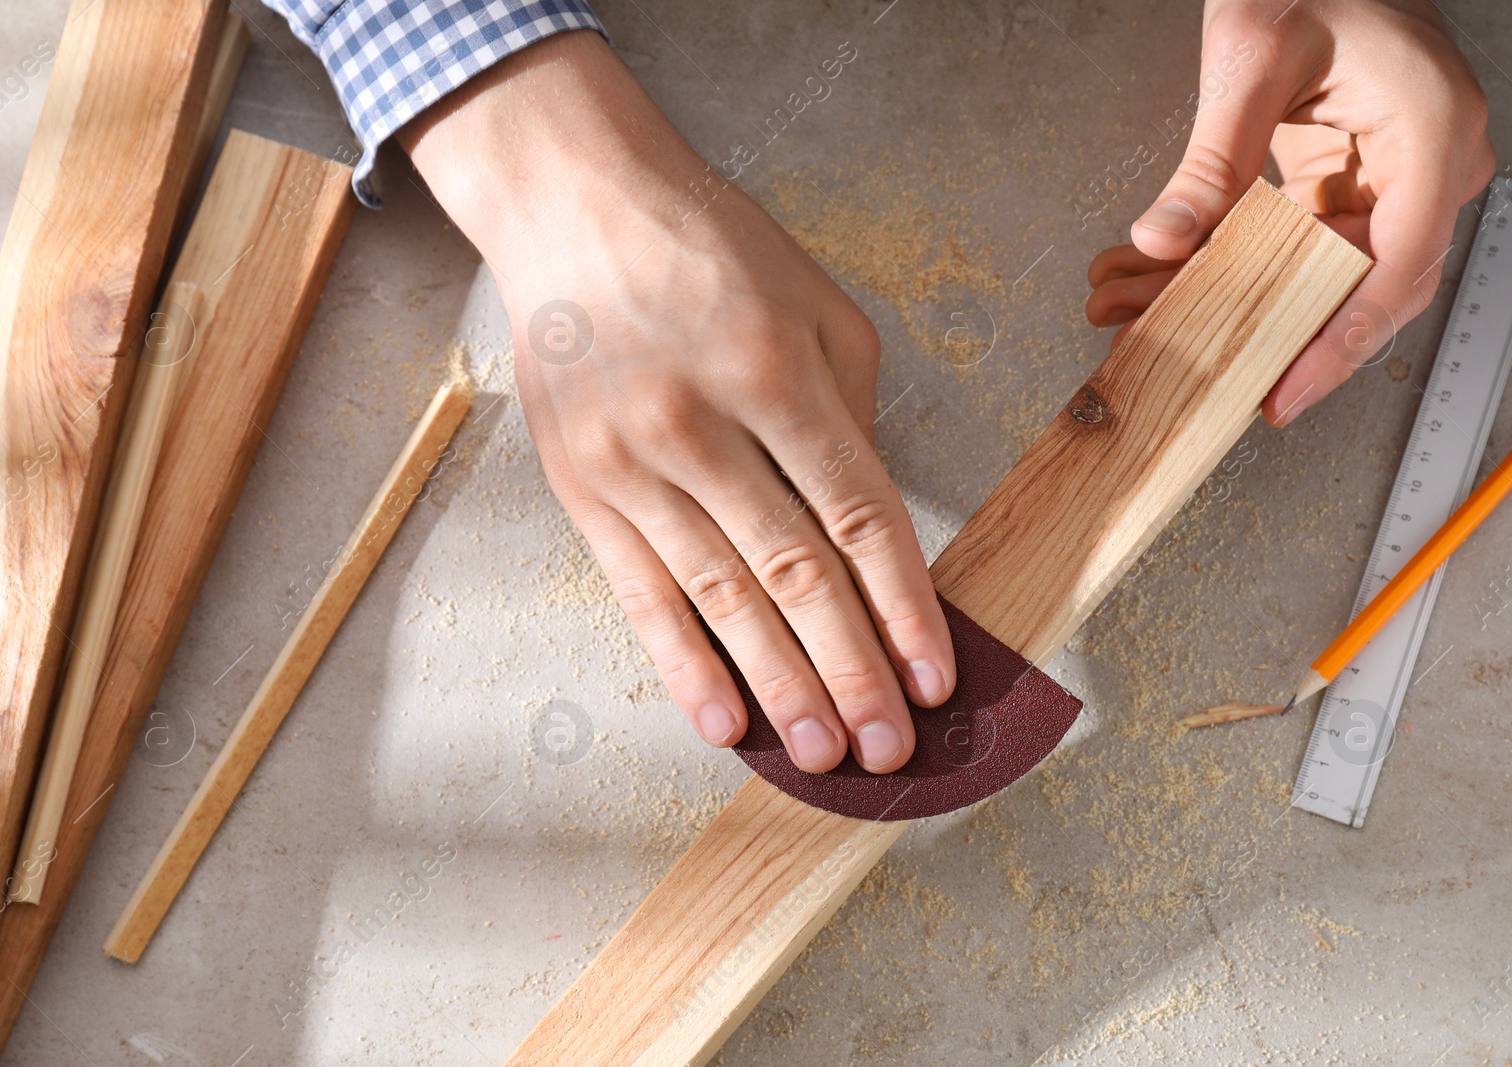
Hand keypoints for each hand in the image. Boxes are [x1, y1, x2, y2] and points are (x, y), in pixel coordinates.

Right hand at [402, 32, 954, 773]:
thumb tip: (873, 534)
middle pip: (796, 573)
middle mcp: (702, 423)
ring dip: (779, 686)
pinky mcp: (582, 488)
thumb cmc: (711, 251)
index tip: (937, 676)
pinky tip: (724, 722)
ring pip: (722, 598)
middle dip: (851, 669)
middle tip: (888, 746)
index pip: (859, 516)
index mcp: (777, 371)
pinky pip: (642, 594)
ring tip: (823, 754)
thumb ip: (854, 416)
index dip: (904, 607)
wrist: (574, 208)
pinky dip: (684, 665)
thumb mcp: (819, 306)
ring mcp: (632, 462)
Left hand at [1085, 0, 1494, 424]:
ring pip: (1307, 276)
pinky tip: (1150, 275)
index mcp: (1430, 135)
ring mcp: (1390, 178)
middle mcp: (1425, 167)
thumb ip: (1210, 160)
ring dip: (1217, 296)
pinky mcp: (1347, 183)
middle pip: (1349, 289)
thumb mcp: (1250, 63)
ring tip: (1130, 310)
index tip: (1281, 391)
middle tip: (1182, 364)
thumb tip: (1162, 240)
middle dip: (1254, 330)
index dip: (1335, 345)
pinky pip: (1289, 248)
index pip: (1395, 272)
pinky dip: (1219, 263)